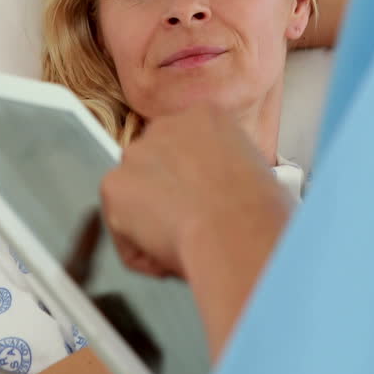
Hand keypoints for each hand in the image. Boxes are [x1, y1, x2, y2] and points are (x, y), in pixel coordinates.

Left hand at [99, 105, 288, 278]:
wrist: (237, 232)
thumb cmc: (260, 212)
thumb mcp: (257, 172)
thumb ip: (226, 170)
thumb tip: (225, 192)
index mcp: (206, 116)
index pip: (186, 146)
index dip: (194, 180)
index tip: (206, 201)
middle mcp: (166, 126)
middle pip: (156, 166)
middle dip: (168, 197)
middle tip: (193, 225)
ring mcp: (136, 154)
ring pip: (137, 199)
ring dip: (154, 225)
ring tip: (186, 243)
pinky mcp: (113, 186)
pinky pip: (123, 231)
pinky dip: (142, 252)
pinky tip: (170, 256)